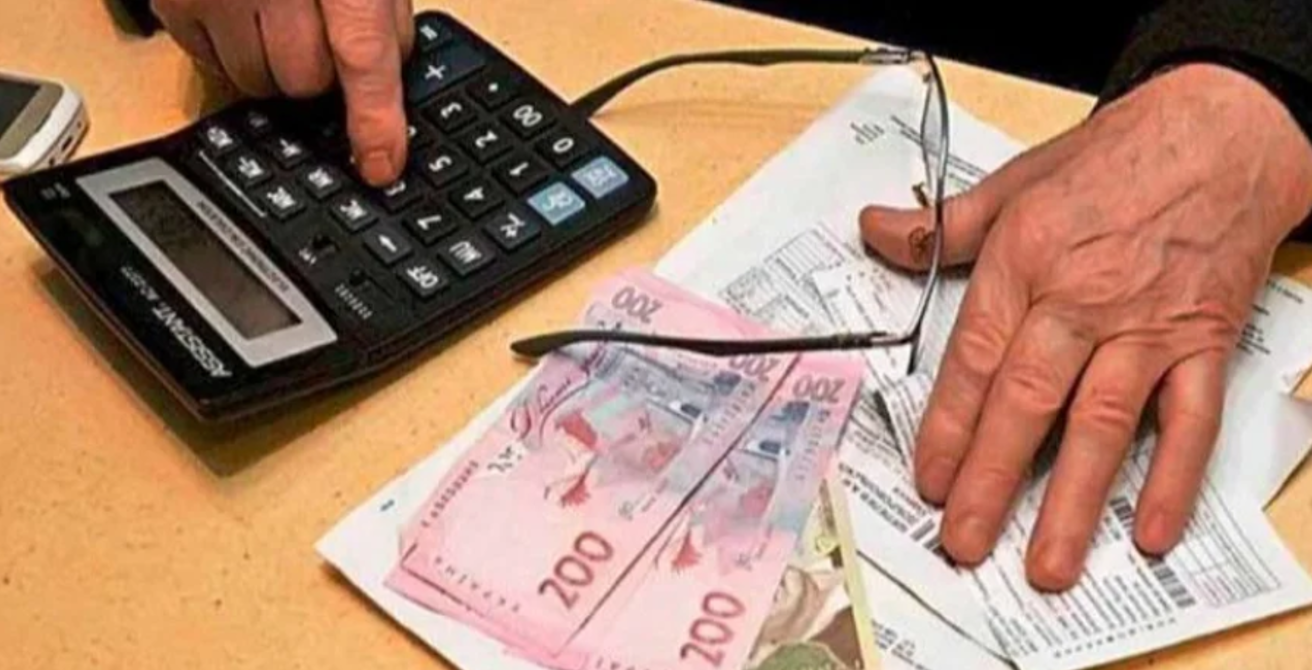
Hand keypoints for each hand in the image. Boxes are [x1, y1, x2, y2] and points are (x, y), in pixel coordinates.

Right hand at [151, 0, 414, 185]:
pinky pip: (210, 65)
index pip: (361, 53)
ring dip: (275, 63)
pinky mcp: (169, 1)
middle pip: (304, 79)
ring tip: (277, 10)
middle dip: (323, 69)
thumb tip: (392, 70)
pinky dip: (232, 49)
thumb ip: (381, 7)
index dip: (375, 119)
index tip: (382, 164)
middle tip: (320, 27)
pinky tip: (240, 8)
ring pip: (255, 82)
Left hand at [859, 65, 1311, 589]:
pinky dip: (1173, 476)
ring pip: (1102, 424)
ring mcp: (1146, 328)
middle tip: (964, 543)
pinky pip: (1190, 418)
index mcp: (1025, 263)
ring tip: (1046, 564)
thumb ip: (942, 226)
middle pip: (1026, 403)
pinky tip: (1148, 531)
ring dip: (1072, 500)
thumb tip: (874, 233)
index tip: (927, 481)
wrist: (1221, 132)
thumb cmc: (1112, 160)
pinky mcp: (1204, 343)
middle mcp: (1081, 301)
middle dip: (990, 480)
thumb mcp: (1015, 183)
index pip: (974, 360)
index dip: (946, 426)